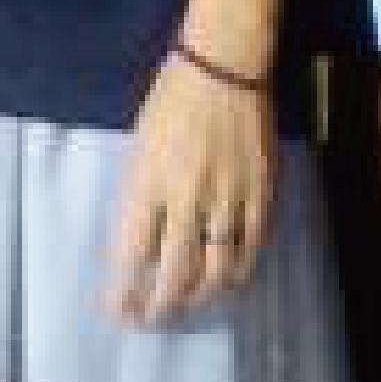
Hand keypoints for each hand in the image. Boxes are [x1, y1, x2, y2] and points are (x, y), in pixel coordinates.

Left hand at [111, 52, 278, 325]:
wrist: (225, 65)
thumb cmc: (171, 101)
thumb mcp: (140, 150)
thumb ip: (142, 200)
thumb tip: (146, 248)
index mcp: (148, 184)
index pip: (131, 257)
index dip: (124, 293)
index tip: (119, 309)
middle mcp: (187, 198)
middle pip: (175, 275)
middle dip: (159, 306)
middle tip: (152, 316)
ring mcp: (228, 197)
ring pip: (216, 270)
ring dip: (199, 296)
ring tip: (188, 302)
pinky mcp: (261, 192)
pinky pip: (251, 247)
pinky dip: (239, 272)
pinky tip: (229, 280)